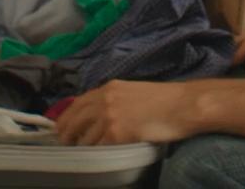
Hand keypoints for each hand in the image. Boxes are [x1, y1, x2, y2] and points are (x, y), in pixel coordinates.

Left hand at [55, 79, 195, 145]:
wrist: (183, 105)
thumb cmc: (166, 100)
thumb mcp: (133, 92)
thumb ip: (115, 99)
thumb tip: (100, 114)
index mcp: (109, 88)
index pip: (77, 103)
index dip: (66, 117)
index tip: (61, 126)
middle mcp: (105, 99)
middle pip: (74, 119)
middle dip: (66, 133)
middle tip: (64, 143)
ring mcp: (109, 116)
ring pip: (84, 136)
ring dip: (82, 146)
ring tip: (82, 152)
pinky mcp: (116, 133)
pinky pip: (98, 147)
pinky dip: (96, 152)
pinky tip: (99, 156)